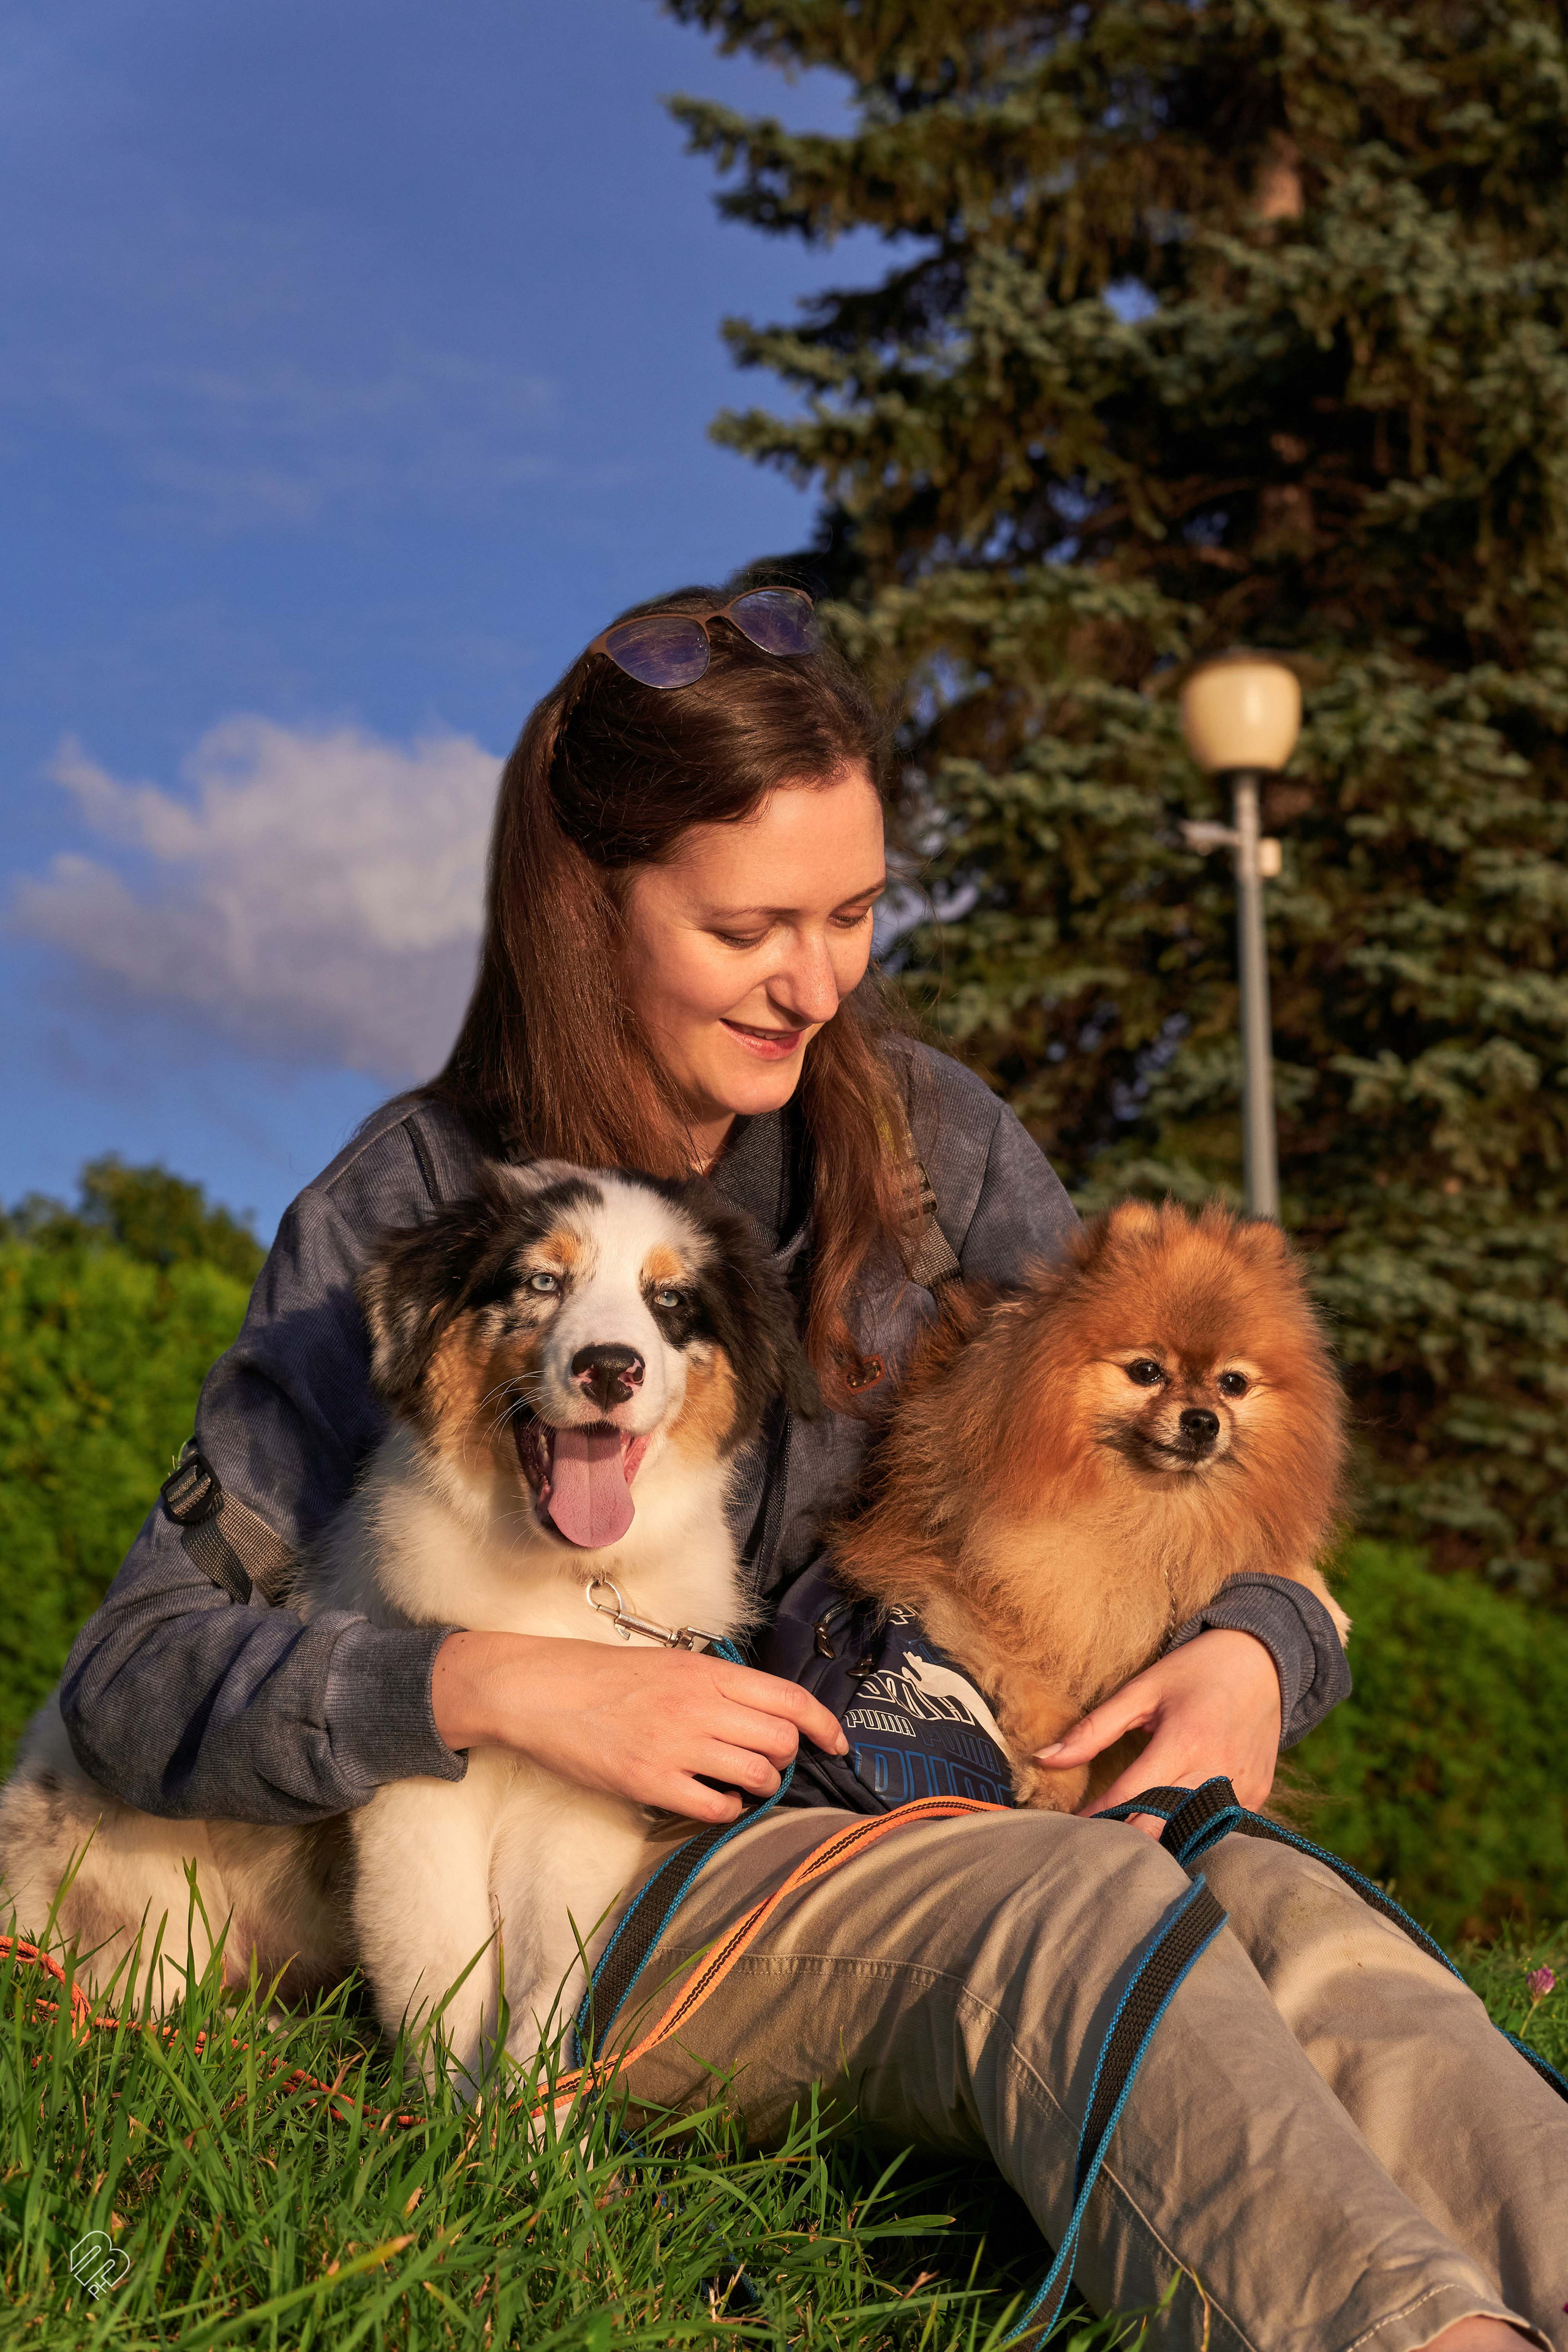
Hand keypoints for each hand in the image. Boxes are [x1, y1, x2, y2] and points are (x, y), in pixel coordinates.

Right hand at [431, 1630, 848, 1824]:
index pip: (789, 1698)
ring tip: (736, 1780)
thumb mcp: (667, 1663)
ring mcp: (676, 1745)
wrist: (538, 1690)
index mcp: (705, 1672)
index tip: (838, 1744)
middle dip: (784, 1758)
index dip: (824, 1725)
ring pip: (756, 1774)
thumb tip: (760, 1712)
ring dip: (757, 1784)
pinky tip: (710, 1799)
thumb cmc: (600, 1676)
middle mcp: (699, 1706)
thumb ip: (714, 1684)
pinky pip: (715, 1807)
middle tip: (766, 1762)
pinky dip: (725, 1809)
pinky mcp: (650, 1781)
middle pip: (780, 1740)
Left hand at [1034, 1629, 1282, 1837]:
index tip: (1067, 1828)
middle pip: (1159, 1828)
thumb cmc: (1195, 1671)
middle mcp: (1216, 1771)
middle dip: (1122, 1838)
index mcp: (1183, 1742)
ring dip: (1155, 1839)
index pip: (1130, 1797)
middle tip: (1092, 1840)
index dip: (1096, 1818)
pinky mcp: (1258, 1798)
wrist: (1265, 1660)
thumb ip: (1093, 1730)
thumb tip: (1044, 1760)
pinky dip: (1190, 1829)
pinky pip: (1217, 1828)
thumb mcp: (1142, 1691)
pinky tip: (1170, 1822)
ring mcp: (1242, 1789)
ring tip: (1126, 1834)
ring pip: (1189, 1835)